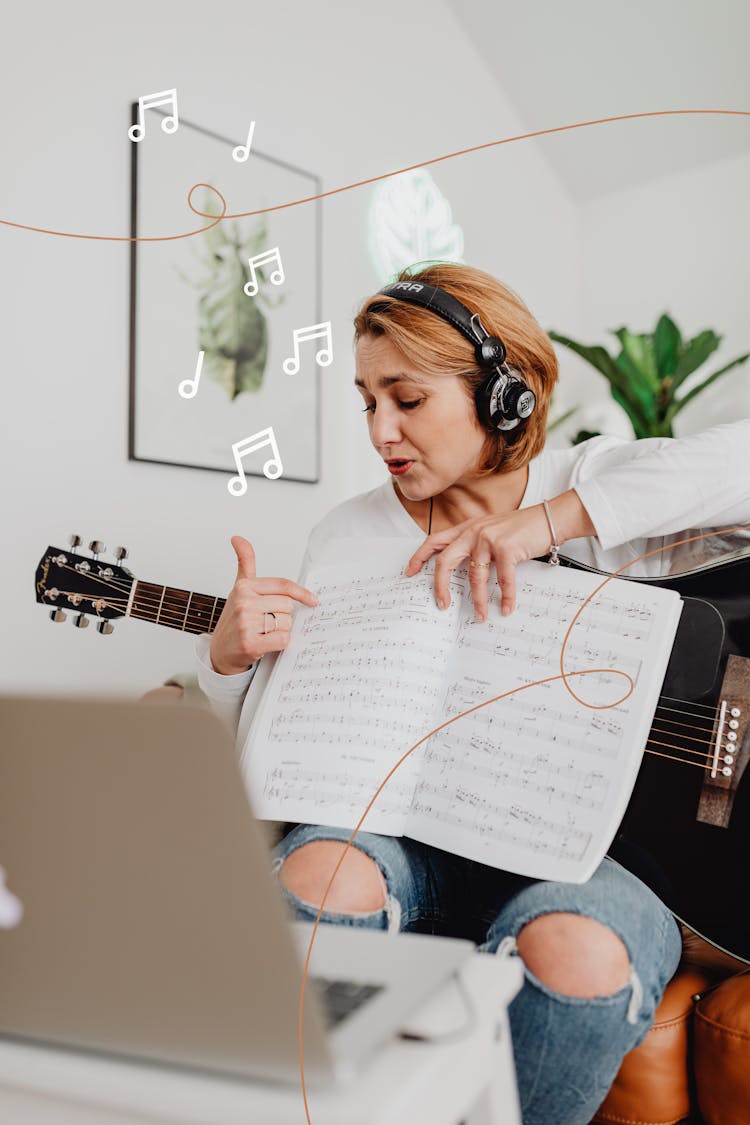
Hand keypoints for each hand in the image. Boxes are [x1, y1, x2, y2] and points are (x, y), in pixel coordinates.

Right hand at [209, 536, 317, 674]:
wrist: (220, 650)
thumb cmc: (234, 618)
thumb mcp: (240, 588)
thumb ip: (245, 562)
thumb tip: (238, 538)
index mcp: (245, 586)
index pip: (283, 586)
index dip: (301, 593)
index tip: (312, 600)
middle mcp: (244, 602)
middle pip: (288, 606)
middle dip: (282, 615)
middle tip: (266, 621)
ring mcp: (246, 623)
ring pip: (286, 623)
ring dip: (280, 630)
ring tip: (263, 632)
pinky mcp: (250, 643)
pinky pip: (282, 639)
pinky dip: (279, 642)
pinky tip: (266, 642)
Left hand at [403, 492, 594, 620]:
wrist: (549, 518)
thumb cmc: (522, 528)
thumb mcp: (492, 531)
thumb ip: (476, 545)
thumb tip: (465, 572)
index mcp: (467, 527)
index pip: (434, 540)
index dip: (419, 557)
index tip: (410, 572)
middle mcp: (474, 531)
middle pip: (446, 560)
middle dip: (440, 585)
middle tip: (441, 604)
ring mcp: (489, 538)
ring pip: (475, 576)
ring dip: (478, 600)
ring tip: (481, 616)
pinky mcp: (506, 547)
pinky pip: (503, 580)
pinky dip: (506, 597)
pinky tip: (506, 608)